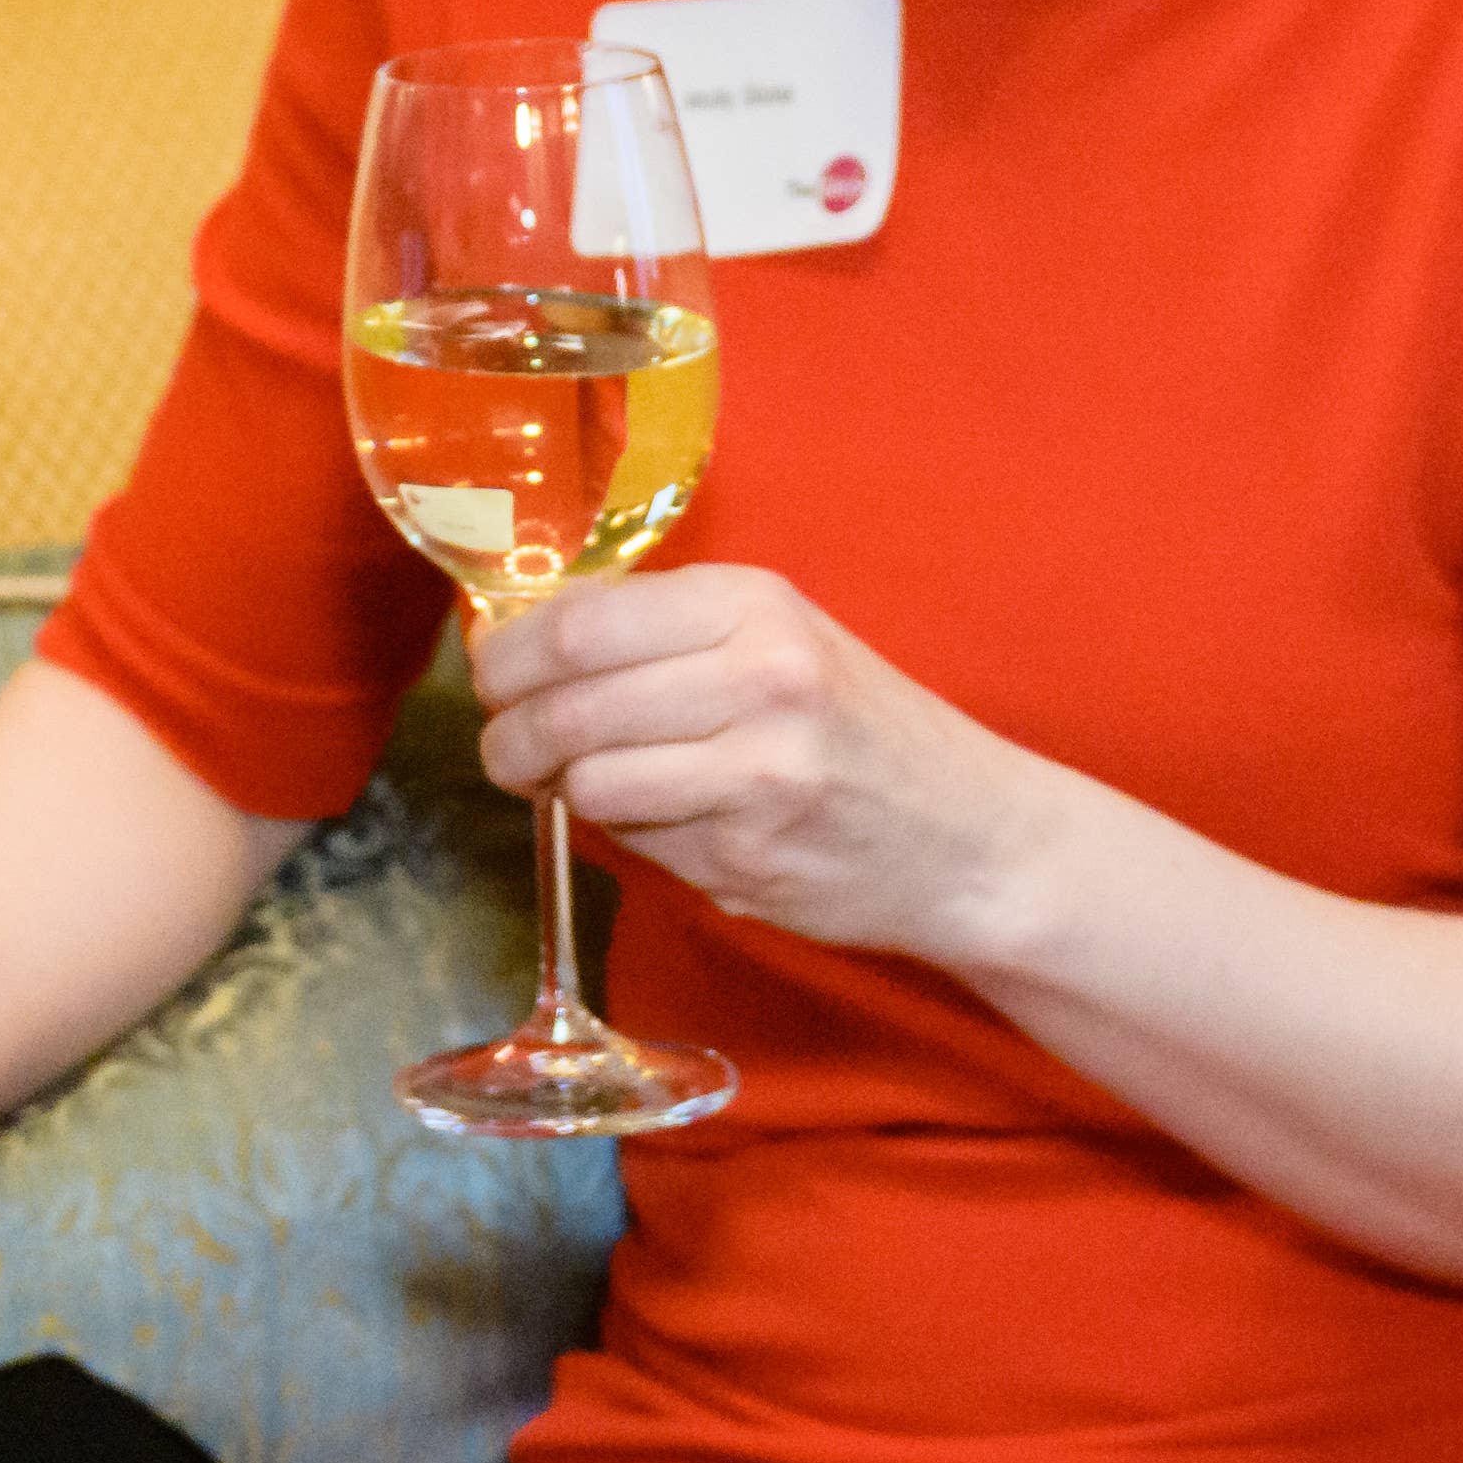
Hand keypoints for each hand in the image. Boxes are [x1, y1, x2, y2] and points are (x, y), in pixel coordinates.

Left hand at [466, 564, 1055, 967]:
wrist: (970, 837)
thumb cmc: (856, 730)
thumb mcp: (778, 639)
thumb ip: (664, 631)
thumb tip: (520, 640)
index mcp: (754, 606)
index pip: (580, 622)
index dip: (509, 654)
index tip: (492, 673)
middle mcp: (758, 678)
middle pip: (567, 705)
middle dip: (508, 733)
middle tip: (503, 745)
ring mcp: (756, 774)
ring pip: (589, 781)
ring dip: (559, 790)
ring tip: (572, 784)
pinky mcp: (747, 857)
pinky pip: (637, 842)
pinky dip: (628, 835)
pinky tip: (668, 821)